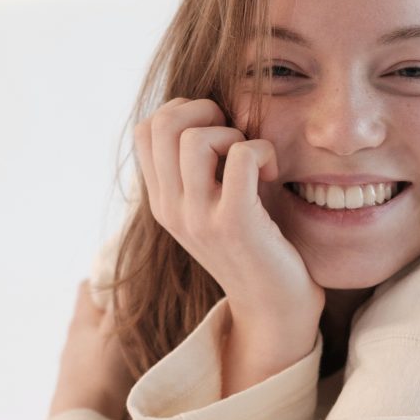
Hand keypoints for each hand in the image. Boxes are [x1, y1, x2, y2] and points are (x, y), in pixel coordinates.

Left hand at [49, 280, 134, 419]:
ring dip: (119, 336)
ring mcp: (78, 363)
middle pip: (97, 313)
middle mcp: (76, 338)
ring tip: (143, 337)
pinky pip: (103, 362)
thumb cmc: (100, 372)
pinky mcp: (85, 384)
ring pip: (101, 339)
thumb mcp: (118, 329)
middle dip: (119, 309)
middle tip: (144, 308)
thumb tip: (137, 273)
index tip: (130, 277)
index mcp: (81, 320)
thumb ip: (126, 301)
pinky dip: (117, 359)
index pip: (88, 286)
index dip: (106, 277)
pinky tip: (133, 364)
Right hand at [134, 98, 323, 394]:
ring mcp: (198, 218)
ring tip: (253, 161)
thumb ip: (197, 169)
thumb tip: (204, 112)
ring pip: (197, 137)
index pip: (146, 129)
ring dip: (234, 134)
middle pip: (163, 124)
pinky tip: (272, 173)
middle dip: (204, 111)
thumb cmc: (254, 246)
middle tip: (234, 137)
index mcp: (162, 201)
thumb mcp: (211, 205)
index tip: (216, 131)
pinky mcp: (234, 224)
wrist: (273, 308)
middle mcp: (171, 209)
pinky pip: (241, 156)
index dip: (183, 112)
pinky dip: (262, 150)